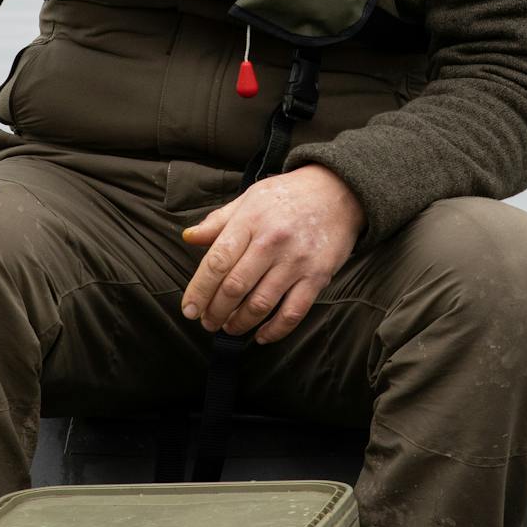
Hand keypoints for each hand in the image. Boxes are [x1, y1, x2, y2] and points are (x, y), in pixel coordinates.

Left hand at [180, 165, 364, 344]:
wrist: (337, 190)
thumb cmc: (288, 195)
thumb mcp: (249, 199)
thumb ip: (218, 222)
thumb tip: (189, 237)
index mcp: (250, 220)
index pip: (217, 261)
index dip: (199, 290)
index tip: (189, 309)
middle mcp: (272, 241)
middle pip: (234, 287)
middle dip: (215, 311)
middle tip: (207, 322)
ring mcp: (296, 261)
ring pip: (260, 304)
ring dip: (240, 323)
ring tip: (229, 328)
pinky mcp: (317, 276)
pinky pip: (293, 312)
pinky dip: (275, 330)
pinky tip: (261, 336)